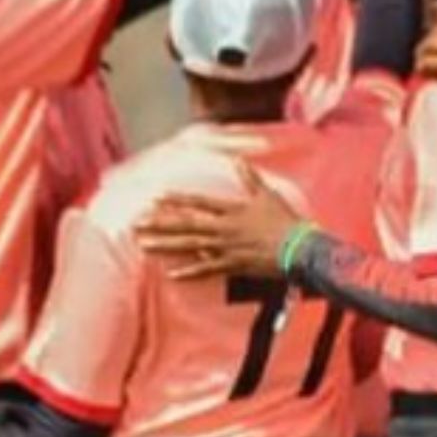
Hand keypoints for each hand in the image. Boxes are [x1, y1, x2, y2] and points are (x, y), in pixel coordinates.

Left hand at [134, 164, 304, 280]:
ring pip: (190, 246)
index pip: (198, 203)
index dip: (176, 201)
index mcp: (231, 210)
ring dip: (166, 246)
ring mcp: (226, 248)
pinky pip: (207, 270)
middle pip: (186, 225)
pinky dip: (190, 273)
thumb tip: (239, 161)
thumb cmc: (285, 221)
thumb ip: (250, 179)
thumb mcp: (267, 195)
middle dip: (159, 224)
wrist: (300, 247)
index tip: (155, 199)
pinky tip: (172, 275)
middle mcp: (223, 228)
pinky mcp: (233, 265)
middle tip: (136, 225)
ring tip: (144, 245)